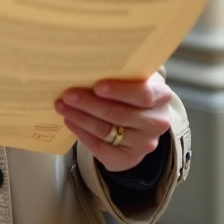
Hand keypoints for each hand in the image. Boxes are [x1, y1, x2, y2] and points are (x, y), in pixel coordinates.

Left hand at [55, 73, 172, 172]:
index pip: (143, 94)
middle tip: (67, 94)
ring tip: (62, 106)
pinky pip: (100, 147)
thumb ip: (123, 72)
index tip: (97, 86)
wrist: (143, 123)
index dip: (120, 91)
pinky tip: (70, 121)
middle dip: (89, 103)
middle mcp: (156, 122)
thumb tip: (88, 64)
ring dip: (80, 117)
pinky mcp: (128, 159)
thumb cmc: (133, 92)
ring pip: (105, 130)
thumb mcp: (136, 78)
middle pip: (119, 114)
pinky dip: (82, 133)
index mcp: (161, 96)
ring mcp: (143, 143)